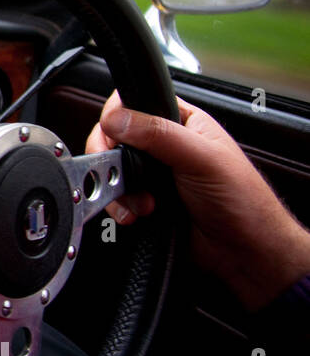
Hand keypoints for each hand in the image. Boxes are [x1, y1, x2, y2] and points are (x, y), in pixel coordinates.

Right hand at [86, 91, 309, 309]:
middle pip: (114, 138)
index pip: (135, 104)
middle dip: (114, 160)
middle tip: (124, 174)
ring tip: (143, 203)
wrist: (243, 251)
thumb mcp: (202, 158)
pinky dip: (120, 208)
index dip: (117, 117)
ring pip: (112, 170)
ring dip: (120, 190)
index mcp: (182, 122)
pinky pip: (116, 197)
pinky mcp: (145, 200)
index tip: (114, 137)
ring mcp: (153, 174)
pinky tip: (138, 215)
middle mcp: (164, 145)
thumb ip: (159, 134)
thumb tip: (118, 119)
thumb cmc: (242, 201)